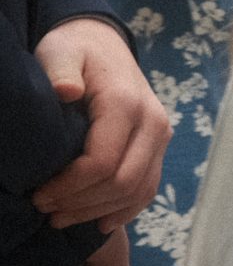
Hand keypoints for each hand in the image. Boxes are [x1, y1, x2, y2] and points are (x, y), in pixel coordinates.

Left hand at [31, 17, 170, 230]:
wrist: (104, 44)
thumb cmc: (75, 51)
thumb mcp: (60, 52)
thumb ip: (61, 71)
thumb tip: (66, 91)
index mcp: (127, 105)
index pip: (103, 162)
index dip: (70, 187)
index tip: (38, 196)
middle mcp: (153, 124)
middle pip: (124, 183)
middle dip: (82, 204)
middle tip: (46, 212)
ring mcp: (161, 136)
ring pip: (139, 190)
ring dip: (100, 211)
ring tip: (63, 218)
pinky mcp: (159, 146)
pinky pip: (149, 187)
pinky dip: (126, 209)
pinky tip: (99, 221)